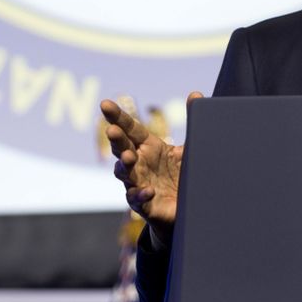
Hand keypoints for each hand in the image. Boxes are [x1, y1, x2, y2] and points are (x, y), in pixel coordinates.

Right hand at [100, 92, 203, 246]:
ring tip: (128, 158)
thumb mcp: (190, 145)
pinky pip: (137, 199)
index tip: (104, 104)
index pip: (130, 128)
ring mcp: (138, 183)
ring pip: (124, 173)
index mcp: (148, 146)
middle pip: (122, 148)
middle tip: (113, 130)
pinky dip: (141, 194)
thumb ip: (192, 119)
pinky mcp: (144, 204)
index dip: (117, 116)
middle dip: (117, 140)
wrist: (189, 207)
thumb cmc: (184, 173)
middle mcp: (139, 163)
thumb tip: (196, 94)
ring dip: (124, 166)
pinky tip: (148, 190)